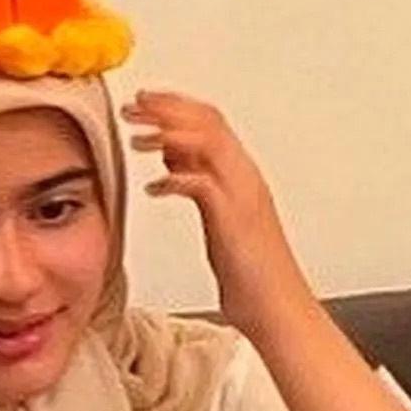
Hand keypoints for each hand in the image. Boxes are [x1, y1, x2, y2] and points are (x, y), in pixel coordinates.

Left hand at [121, 90, 312, 337]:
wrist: (279, 310)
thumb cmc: (252, 276)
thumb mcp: (219, 220)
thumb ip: (200, 185)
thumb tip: (173, 160)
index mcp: (243, 177)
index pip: (211, 121)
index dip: (176, 105)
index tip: (145, 100)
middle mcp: (245, 179)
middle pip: (207, 122)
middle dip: (165, 108)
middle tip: (132, 106)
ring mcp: (242, 197)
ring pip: (205, 143)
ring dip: (165, 134)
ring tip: (135, 138)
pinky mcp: (232, 220)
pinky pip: (201, 183)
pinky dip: (173, 179)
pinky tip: (153, 188)